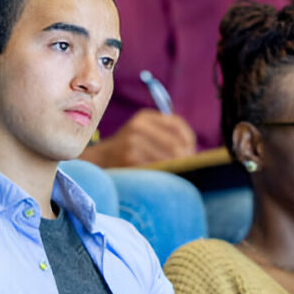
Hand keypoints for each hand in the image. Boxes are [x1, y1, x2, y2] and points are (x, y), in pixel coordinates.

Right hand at [81, 109, 196, 166]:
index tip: (191, 152)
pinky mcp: (129, 159)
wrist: (101, 159)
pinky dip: (164, 173)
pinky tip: (163, 176)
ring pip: (167, 158)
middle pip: (174, 144)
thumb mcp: (143, 132)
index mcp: (144, 117)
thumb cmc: (129, 147)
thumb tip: (192, 151)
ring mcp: (132, 142)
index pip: (177, 125)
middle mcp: (138, 126)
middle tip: (187, 167)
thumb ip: (166, 134)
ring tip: (177, 172)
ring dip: (175, 167)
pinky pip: (156, 168)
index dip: (189, 140)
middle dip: (184, 158)